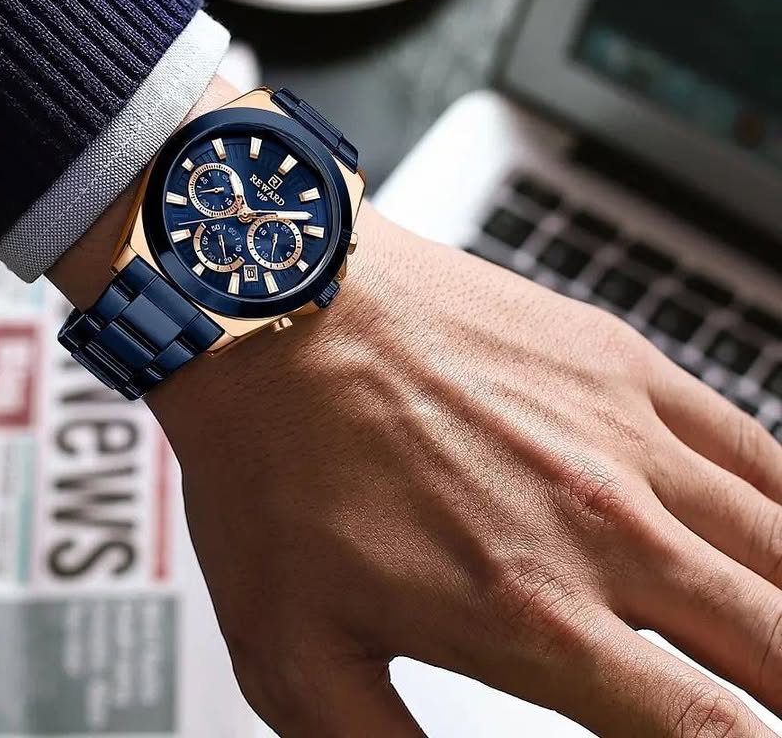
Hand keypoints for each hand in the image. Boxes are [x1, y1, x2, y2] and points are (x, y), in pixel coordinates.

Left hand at [52, 77, 780, 737]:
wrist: (272, 303)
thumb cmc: (270, 459)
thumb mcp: (294, 655)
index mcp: (531, 612)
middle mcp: (602, 523)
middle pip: (779, 649)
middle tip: (769, 704)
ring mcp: (621, 431)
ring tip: (778, 648)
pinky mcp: (616, 360)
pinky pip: (754, 446)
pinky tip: (777, 535)